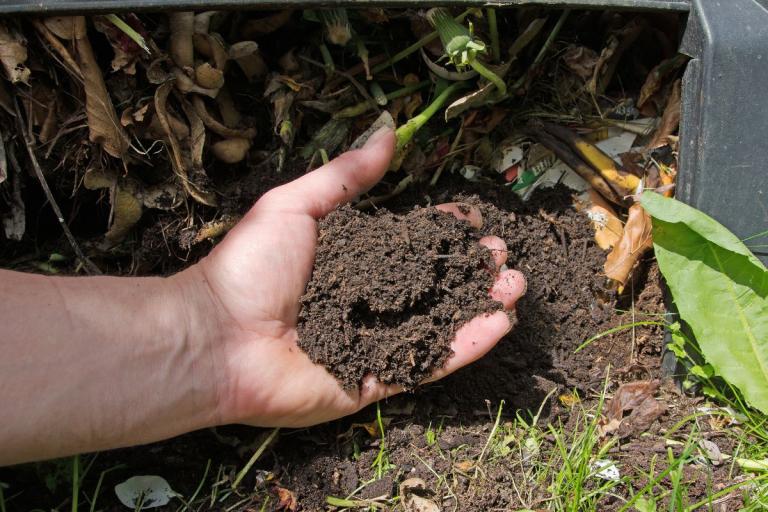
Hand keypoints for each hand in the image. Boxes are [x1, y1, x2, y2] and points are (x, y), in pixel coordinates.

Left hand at [178, 127, 525, 427]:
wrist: (216, 337)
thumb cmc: (250, 268)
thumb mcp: (298, 206)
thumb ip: (346, 175)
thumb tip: (388, 131)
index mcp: (347, 263)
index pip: (405, 245)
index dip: (438, 233)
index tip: (469, 221)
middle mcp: (364, 302)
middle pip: (430, 285)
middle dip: (469, 269)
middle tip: (501, 256)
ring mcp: (371, 344)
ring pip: (437, 324)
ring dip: (479, 305)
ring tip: (515, 286)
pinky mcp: (373, 382)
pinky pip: (426, 365)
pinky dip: (465, 347)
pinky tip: (500, 325)